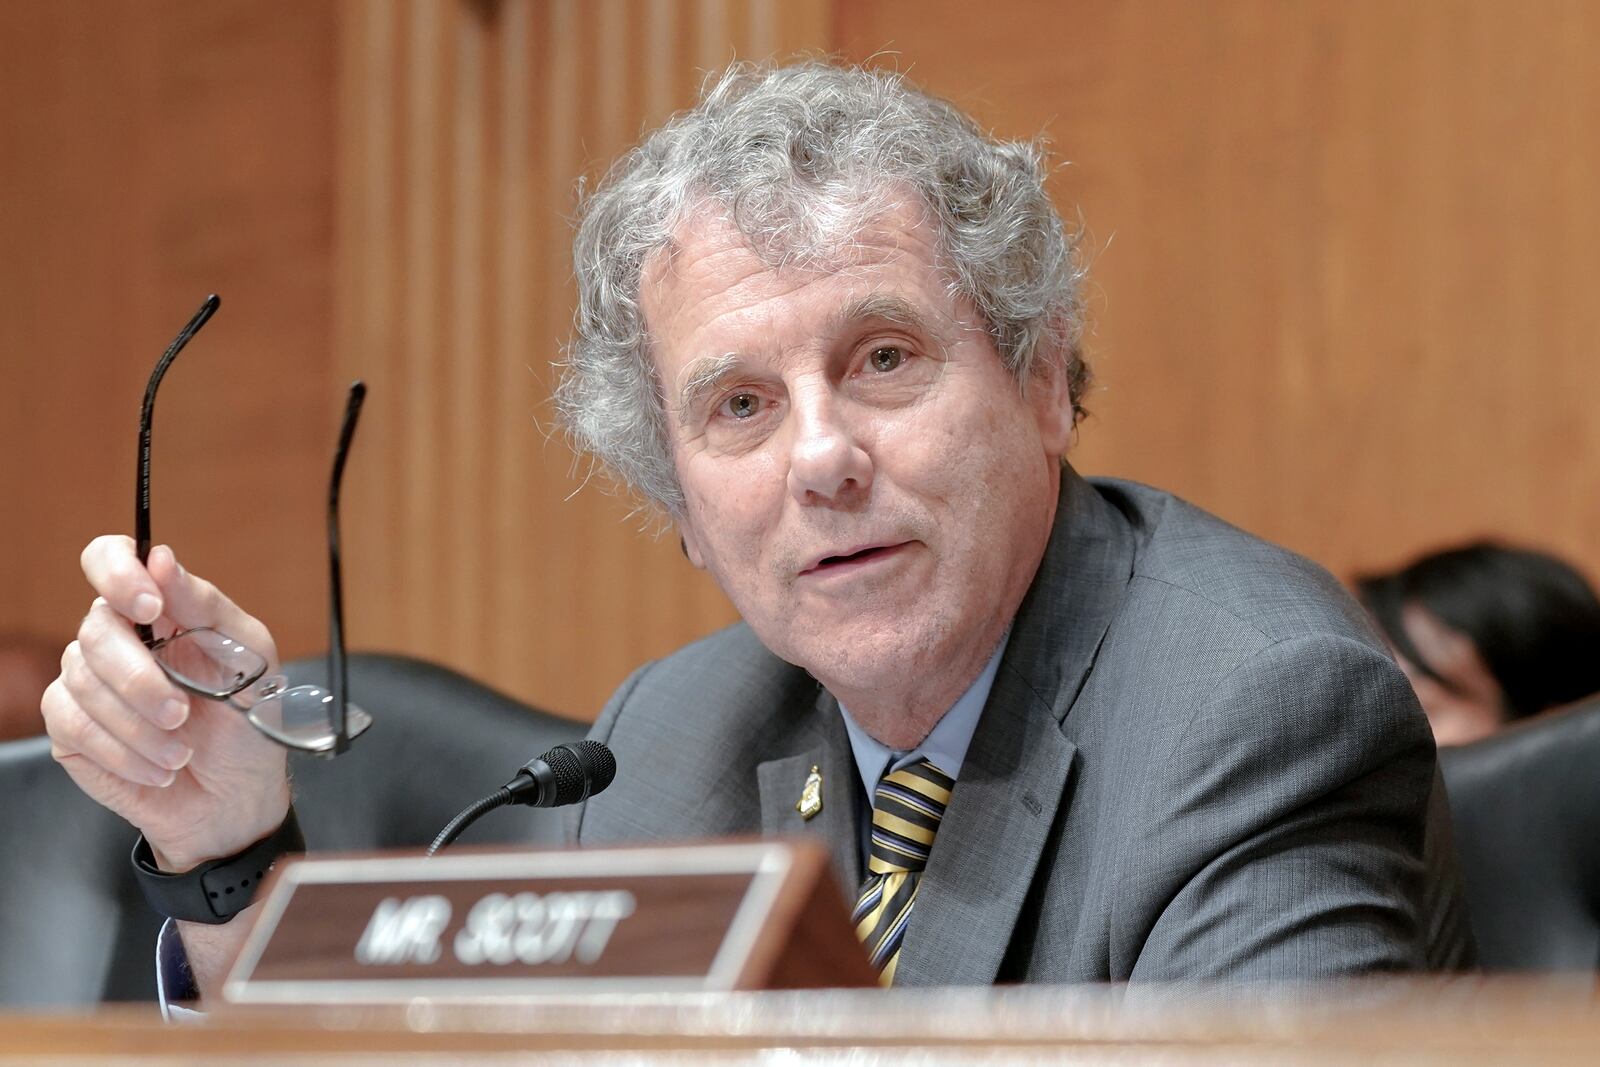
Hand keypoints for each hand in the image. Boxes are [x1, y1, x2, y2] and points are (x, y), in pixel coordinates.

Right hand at [42, 536, 290, 872]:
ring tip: (181, 751)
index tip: (150, 606)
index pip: (109, 559)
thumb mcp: (250, 659)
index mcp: (160, 609)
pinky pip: (74, 726)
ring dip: (139, 726)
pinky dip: (122, 752)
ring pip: (82, 683)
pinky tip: (158, 767)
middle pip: (96, 630)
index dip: (117, 573)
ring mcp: (88, 682)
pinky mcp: (71, 729)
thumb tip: (162, 560)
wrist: (235, 796)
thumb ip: (206, 607)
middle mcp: (117, 639)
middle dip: (140, 679)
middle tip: (182, 714)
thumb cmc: (246, 722)